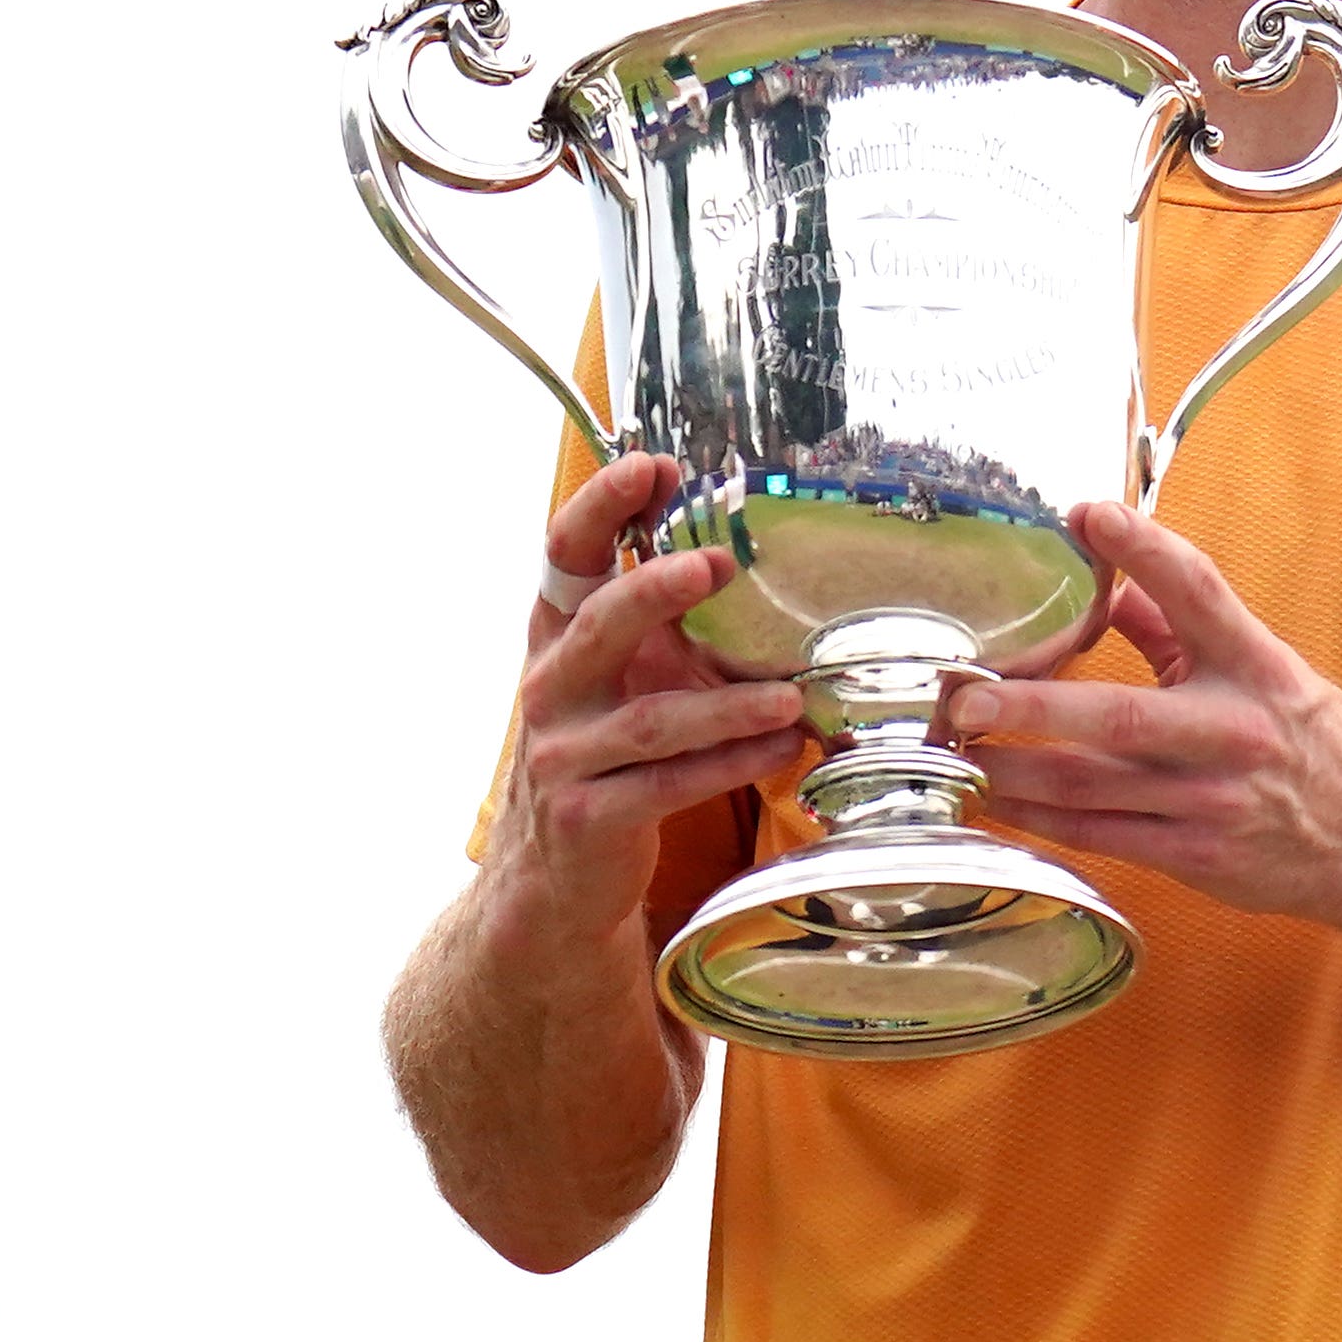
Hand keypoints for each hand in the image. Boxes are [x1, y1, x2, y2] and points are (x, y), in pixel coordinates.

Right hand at [481, 453, 811, 956]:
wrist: (557, 875)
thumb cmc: (608, 754)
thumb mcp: (625, 678)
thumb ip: (666, 623)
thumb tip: (749, 546)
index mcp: (558, 639)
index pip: (563, 557)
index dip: (599, 507)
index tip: (650, 466)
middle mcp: (550, 689)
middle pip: (597, 625)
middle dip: (652, 590)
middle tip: (714, 564)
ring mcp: (563, 756)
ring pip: (651, 720)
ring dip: (726, 705)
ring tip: (790, 697)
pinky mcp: (589, 817)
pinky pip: (669, 785)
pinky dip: (732, 764)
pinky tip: (783, 748)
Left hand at [938, 501, 1341, 921]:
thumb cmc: (1310, 744)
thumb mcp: (1263, 667)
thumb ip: (1182, 624)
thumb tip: (1110, 576)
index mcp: (1256, 666)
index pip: (1201, 592)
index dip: (1145, 549)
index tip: (1086, 511)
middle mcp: (1234, 730)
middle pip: (1120, 716)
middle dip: (1033, 706)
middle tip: (967, 695)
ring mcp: (1212, 800)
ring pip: (1090, 786)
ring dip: (1011, 769)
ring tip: (952, 747)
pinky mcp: (1195, 856)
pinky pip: (1097, 836)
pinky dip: (1036, 820)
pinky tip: (990, 801)